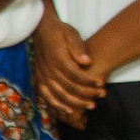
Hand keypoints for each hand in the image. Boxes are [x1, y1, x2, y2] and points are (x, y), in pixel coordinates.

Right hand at [32, 12, 104, 128]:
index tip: (101, 83)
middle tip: (101, 95)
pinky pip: (45, 96)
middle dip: (87, 94)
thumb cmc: (59, 32)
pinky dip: (56, 105)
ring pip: (59, 95)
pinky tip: (68, 110)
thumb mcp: (71, 34)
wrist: (41, 29)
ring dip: (75, 103)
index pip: (75, 75)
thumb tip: (87, 61)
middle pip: (69, 87)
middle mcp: (48, 69)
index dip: (89, 81)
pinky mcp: (38, 79)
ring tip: (90, 105)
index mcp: (57, 58)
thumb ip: (78, 47)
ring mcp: (42, 76)